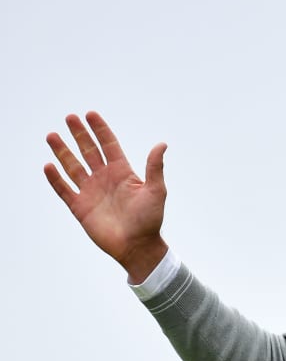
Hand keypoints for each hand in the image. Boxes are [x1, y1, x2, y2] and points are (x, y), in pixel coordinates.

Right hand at [44, 111, 168, 282]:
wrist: (137, 246)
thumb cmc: (150, 219)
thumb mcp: (156, 190)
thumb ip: (155, 167)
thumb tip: (162, 144)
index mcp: (122, 172)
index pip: (108, 145)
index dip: (100, 130)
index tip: (90, 114)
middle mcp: (104, 179)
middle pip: (88, 151)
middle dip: (79, 135)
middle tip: (70, 117)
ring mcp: (91, 192)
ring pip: (73, 167)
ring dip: (63, 152)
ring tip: (52, 136)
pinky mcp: (80, 207)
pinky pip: (64, 190)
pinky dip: (55, 179)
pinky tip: (48, 166)